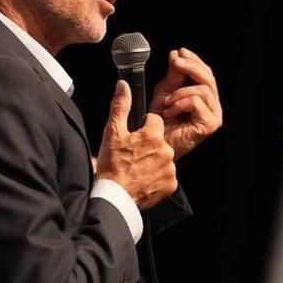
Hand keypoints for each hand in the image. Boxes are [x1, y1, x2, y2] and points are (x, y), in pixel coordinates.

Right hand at [96, 80, 177, 209]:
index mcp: (153, 135)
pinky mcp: (171, 183)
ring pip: (164, 157)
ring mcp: (170, 168)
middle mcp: (165, 150)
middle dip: (150, 145)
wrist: (114, 196)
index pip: (155, 121)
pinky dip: (158, 176)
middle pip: (161, 139)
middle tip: (134, 155)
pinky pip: (167, 175)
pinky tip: (144, 178)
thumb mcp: (112, 132)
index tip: (135, 138)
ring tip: (138, 168)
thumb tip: (123, 86)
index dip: (144, 128)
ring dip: (154, 160)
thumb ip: (120, 106)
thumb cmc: (112, 166)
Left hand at [149, 48, 222, 159]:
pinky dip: (180, 103)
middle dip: (191, 67)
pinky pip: (197, 102)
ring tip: (166, 103)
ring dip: (179, 93)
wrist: (155, 145)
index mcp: (205, 97)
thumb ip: (174, 75)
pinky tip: (169, 112)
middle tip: (176, 62)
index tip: (180, 51)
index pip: (205, 73)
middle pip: (208, 78)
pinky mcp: (209, 125)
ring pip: (202, 89)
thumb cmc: (159, 122)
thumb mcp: (165, 92)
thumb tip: (177, 54)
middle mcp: (213, 106)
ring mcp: (214, 116)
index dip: (194, 60)